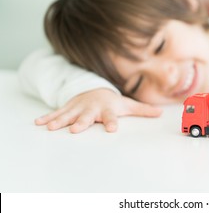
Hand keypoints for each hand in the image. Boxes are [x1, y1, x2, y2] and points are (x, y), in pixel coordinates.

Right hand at [34, 89, 161, 132]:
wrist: (95, 89)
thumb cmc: (112, 101)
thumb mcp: (128, 105)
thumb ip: (143, 110)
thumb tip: (160, 113)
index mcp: (107, 109)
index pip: (111, 117)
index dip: (111, 123)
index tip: (112, 130)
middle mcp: (91, 109)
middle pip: (86, 117)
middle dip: (80, 122)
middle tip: (74, 129)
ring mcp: (78, 108)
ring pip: (68, 115)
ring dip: (59, 121)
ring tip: (49, 127)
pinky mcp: (68, 108)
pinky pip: (56, 113)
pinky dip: (47, 117)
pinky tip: (37, 123)